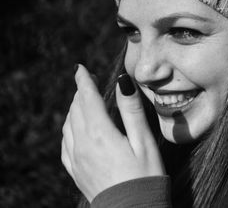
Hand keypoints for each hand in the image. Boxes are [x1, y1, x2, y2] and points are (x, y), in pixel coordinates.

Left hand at [61, 64, 164, 201]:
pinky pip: (65, 144)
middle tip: (87, 81)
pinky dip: (69, 129)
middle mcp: (83, 144)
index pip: (87, 98)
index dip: (83, 81)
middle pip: (76, 109)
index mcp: (100, 133)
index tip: (80, 68)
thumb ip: (131, 110)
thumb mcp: (143, 141)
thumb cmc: (145, 176)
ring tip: (82, 101)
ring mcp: (77, 159)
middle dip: (80, 92)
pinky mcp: (77, 171)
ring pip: (68, 125)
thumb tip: (122, 82)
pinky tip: (75, 129)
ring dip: (74, 109)